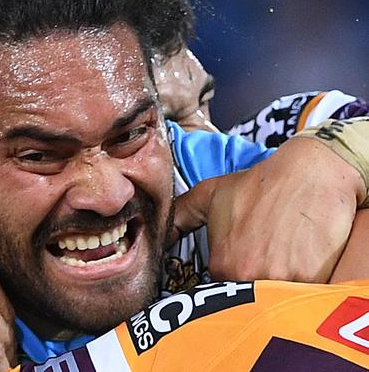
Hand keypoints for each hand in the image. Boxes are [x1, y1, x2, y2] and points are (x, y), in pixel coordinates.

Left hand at [172, 137, 364, 282]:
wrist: (309, 174)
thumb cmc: (258, 185)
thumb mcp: (209, 195)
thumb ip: (179, 217)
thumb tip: (161, 236)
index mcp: (223, 265)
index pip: (222, 293)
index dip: (233, 280)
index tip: (244, 264)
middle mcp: (248, 278)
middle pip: (249, 300)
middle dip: (255, 288)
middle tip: (266, 261)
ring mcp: (282, 283)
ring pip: (276, 302)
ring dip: (279, 290)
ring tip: (283, 260)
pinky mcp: (315, 282)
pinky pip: (304, 298)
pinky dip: (304, 287)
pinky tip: (302, 263)